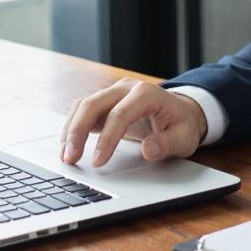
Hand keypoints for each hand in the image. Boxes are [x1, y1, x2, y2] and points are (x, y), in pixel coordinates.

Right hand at [60, 79, 207, 166]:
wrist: (182, 112)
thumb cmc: (183, 124)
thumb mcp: (184, 137)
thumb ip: (167, 144)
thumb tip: (149, 150)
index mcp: (147, 93)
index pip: (120, 114)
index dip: (107, 139)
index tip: (98, 162)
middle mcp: (127, 88)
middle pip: (94, 104)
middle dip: (78, 131)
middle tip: (69, 159)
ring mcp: (115, 93)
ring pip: (84, 106)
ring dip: (71, 130)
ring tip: (65, 156)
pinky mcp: (106, 103)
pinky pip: (84, 111)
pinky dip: (74, 127)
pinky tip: (68, 146)